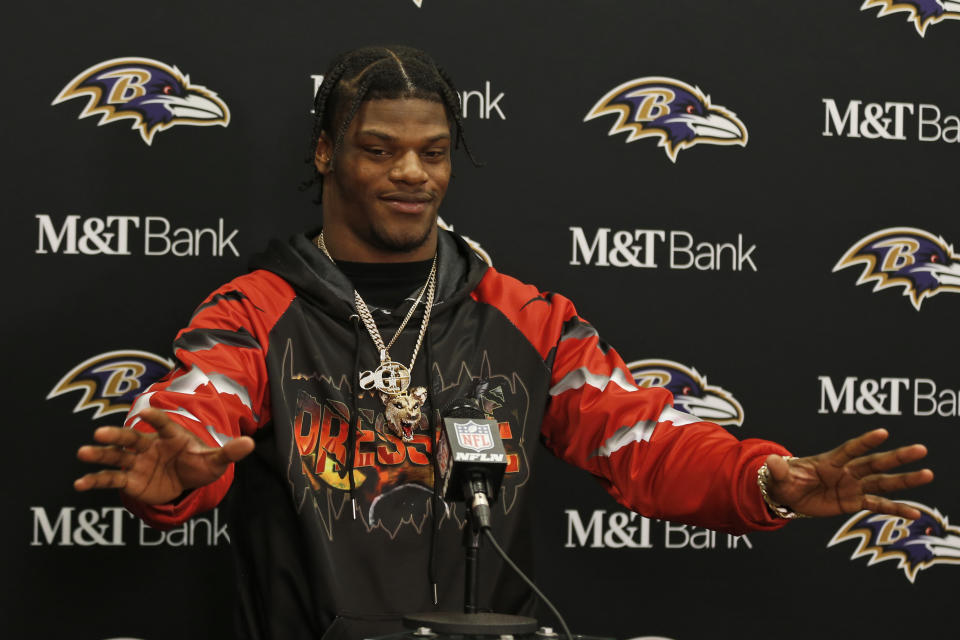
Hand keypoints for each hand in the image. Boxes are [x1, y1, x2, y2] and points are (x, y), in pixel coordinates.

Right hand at [74, 408, 254, 504]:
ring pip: (117, 457)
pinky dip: (95, 481)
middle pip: (132, 439)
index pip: (164, 424)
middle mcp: (150, 446)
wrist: (186, 481)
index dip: (157, 418)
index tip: (147, 410)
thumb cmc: (199, 464)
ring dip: (100, 455)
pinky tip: (79, 485)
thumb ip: (229, 452)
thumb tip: (251, 443)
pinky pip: (111, 479)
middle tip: (99, 433)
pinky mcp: (130, 480)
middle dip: (117, 436)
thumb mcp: (215, 460)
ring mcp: (138, 462)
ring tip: (83, 452)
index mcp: (171, 436)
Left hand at [764, 429, 932, 519]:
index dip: (865, 441)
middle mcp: (846, 471)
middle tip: (920, 449)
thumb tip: (770, 461)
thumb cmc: (785, 480)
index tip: (884, 432)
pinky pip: (878, 505)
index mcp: (828, 461)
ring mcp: (853, 486)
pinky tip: (915, 513)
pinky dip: (896, 509)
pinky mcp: (855, 501)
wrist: (790, 494)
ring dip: (905, 480)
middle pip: (874, 462)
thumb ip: (778, 470)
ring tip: (928, 474)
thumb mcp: (779, 477)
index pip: (849, 449)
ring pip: (883, 482)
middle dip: (897, 457)